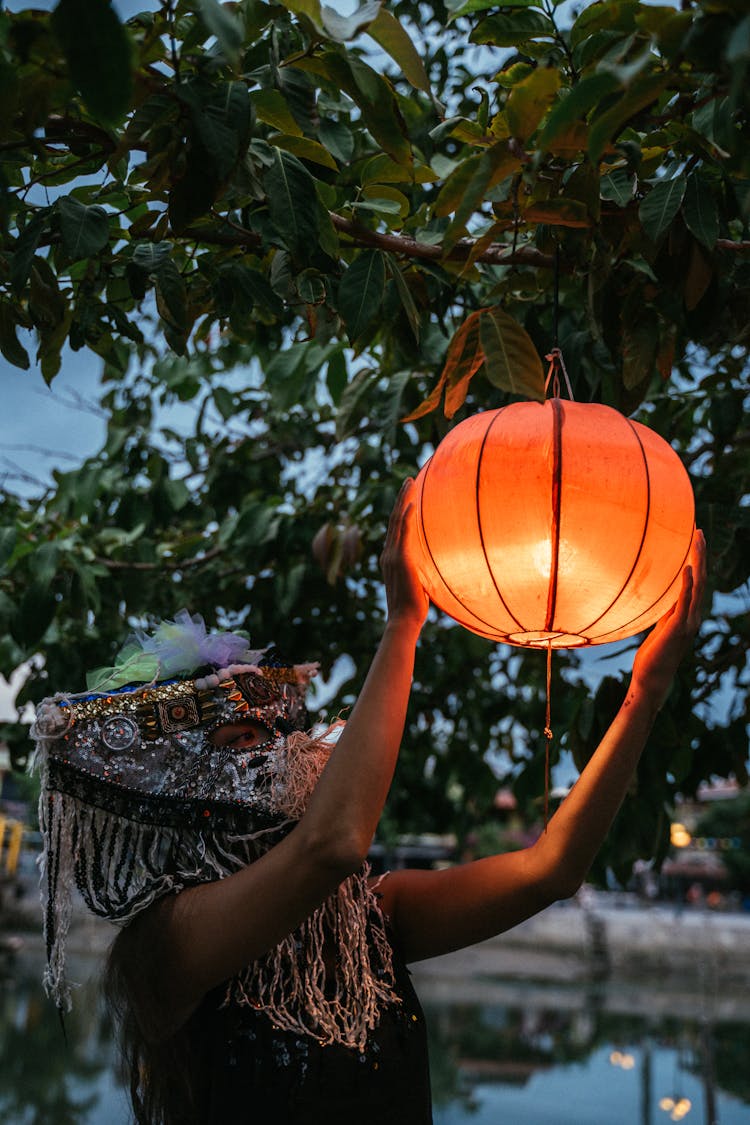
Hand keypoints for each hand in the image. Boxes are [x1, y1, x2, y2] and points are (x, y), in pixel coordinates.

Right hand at [380, 479, 428, 628]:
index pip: (395, 528)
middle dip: (401, 497)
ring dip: (404, 500)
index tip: (408, 496)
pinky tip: (411, 504)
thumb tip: (433, 568)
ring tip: (410, 482)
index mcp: (390, 558)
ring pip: (396, 521)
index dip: (400, 510)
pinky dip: (406, 517)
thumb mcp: (417, 583)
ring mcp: (392, 556)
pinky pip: (403, 533)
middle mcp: (388, 554)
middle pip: (393, 518)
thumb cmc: (413, 607)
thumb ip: (420, 571)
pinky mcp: (401, 560)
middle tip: (409, 480)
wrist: (404, 620)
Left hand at [631, 529, 705, 707]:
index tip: (695, 540)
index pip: (696, 581)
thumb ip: (668, 611)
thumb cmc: (654, 654)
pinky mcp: (677, 627)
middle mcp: (693, 615)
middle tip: (699, 532)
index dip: (697, 561)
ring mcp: (688, 621)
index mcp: (689, 613)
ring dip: (697, 562)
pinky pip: (683, 601)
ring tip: (696, 541)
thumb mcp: (661, 626)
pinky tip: (686, 568)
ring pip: (697, 586)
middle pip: (701, 578)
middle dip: (700, 554)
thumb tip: (667, 597)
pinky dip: (686, 584)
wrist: (651, 677)